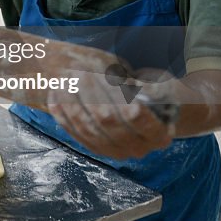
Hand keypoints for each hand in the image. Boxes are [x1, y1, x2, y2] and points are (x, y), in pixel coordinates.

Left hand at [46, 70, 174, 159]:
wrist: (156, 115)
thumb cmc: (162, 96)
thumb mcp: (165, 88)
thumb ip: (149, 88)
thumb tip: (128, 85)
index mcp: (158, 135)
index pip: (134, 116)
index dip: (118, 94)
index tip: (106, 75)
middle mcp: (136, 148)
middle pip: (105, 118)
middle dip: (90, 90)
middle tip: (80, 69)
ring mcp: (113, 150)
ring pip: (85, 125)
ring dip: (71, 99)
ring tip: (65, 77)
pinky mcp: (94, 147)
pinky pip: (73, 131)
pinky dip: (61, 111)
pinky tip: (55, 92)